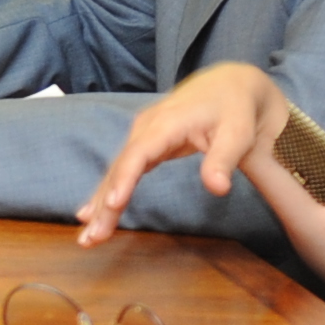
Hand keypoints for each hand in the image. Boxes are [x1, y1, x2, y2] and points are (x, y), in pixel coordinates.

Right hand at [76, 61, 287, 242]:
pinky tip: (92, 213)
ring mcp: (142, 135)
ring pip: (116, 172)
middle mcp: (146, 127)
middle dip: (104, 203)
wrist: (229, 86)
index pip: (138, 153)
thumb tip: (218, 188)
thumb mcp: (237, 134)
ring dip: (100, 204)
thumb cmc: (235, 110)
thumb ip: (223, 161)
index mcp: (167, 123)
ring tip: (88, 237)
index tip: (112, 205)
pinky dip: (107, 193)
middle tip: (92, 238)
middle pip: (119, 168)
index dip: (124, 179)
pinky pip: (122, 170)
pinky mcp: (144, 143)